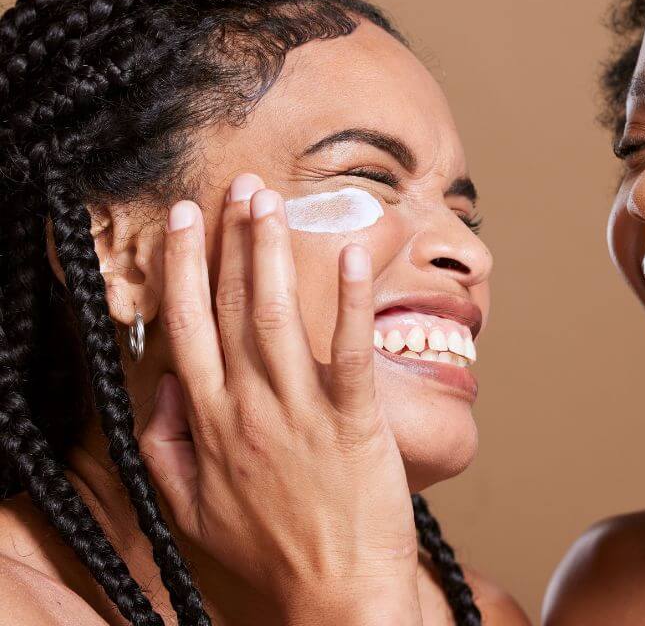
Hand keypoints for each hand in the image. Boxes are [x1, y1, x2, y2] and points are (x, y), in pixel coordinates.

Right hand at [140, 174, 420, 625]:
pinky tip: (349, 255)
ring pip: (278, 317)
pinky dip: (349, 303)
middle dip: (232, 240)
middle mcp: (248, 407)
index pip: (187, 328)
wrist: (334, 593)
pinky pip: (350, 352)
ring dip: (272, 254)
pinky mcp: (354, 421)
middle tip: (239, 188)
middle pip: (233, 308)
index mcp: (208, 421)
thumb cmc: (268, 549)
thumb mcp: (188, 507)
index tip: (184, 220)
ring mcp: (301, 412)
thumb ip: (164, 445)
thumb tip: (161, 388)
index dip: (184, 268)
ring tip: (271, 203)